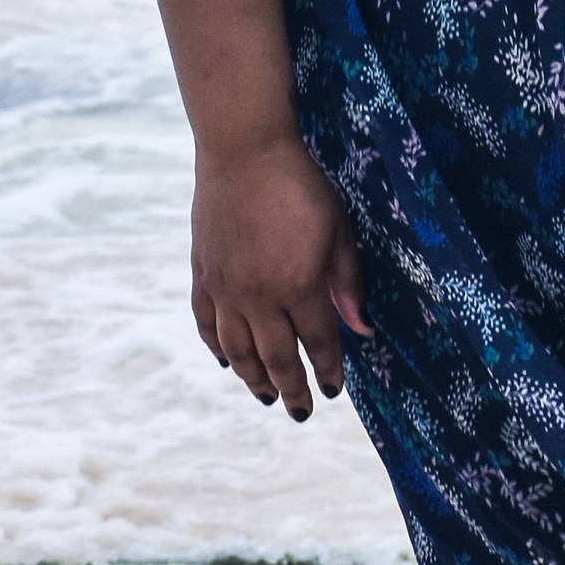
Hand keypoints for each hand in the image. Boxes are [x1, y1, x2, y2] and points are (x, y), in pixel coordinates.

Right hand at [190, 133, 372, 417]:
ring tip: (266, 395)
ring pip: (237, 348)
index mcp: (298, 286)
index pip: (319, 342)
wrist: (245, 154)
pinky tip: (226, 360)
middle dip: (291, 387)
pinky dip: (216, 346)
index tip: (334, 390)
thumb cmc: (302, 188)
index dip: (328, 369)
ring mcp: (224, 288)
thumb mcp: (339, 232)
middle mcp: (258, 296)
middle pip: (276, 356)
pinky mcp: (202, 274)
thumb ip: (348, 284)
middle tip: (300, 411)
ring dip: (252, 377)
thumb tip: (363, 330)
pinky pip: (206, 323)